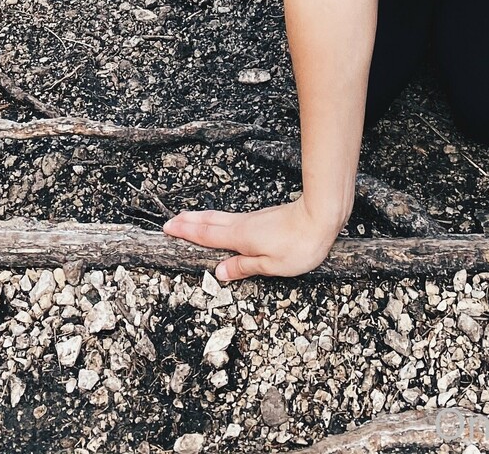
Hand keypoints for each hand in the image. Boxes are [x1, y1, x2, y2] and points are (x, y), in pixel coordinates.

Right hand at [161, 195, 341, 284]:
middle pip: (209, 222)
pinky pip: (231, 219)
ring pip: (220, 218)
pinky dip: (217, 219)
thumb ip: (244, 267)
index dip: (186, 232)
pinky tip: (221, 223)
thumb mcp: (270, 265)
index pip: (206, 235)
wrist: (320, 216)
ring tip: (189, 219)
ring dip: (201, 219)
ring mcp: (253, 220)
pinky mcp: (263, 218)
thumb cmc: (299, 244)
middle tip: (171, 221)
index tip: (168, 228)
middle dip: (189, 222)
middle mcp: (242, 226)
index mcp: (240, 238)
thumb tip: (220, 271)